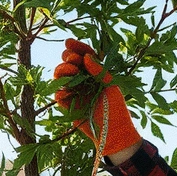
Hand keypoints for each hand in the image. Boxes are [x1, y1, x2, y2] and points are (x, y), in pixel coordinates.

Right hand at [53, 39, 140, 157]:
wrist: (113, 133)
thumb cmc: (117, 108)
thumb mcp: (111, 86)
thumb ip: (98, 71)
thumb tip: (86, 55)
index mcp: (96, 73)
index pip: (85, 55)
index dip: (77, 47)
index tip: (68, 42)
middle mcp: (84, 80)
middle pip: (70, 63)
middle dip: (68, 58)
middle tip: (73, 60)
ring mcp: (76, 93)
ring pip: (61, 77)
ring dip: (62, 71)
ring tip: (69, 71)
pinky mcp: (69, 106)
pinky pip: (59, 96)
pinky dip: (60, 92)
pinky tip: (64, 92)